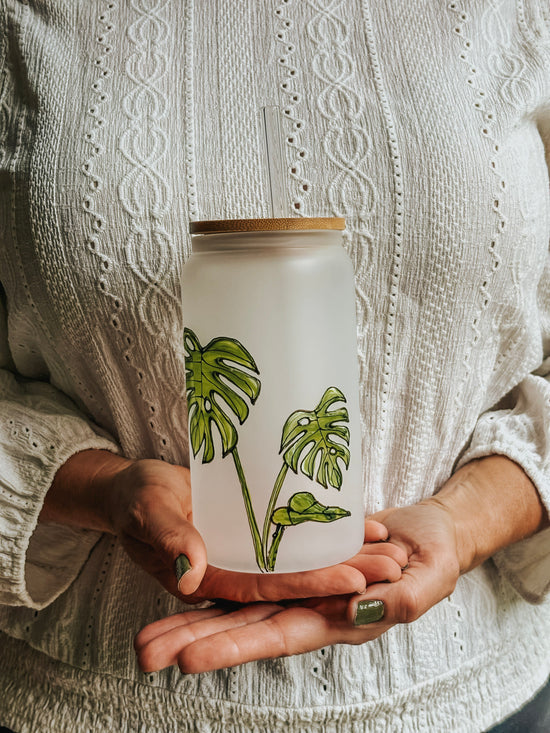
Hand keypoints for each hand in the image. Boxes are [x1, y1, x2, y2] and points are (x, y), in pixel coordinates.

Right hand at [43, 450, 405, 601]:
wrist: (133, 488)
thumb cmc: (134, 496)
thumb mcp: (146, 509)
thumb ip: (169, 537)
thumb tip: (191, 574)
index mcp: (208, 579)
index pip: (265, 588)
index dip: (308, 586)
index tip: (353, 582)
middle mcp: (232, 574)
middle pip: (294, 581)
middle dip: (343, 577)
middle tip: (391, 567)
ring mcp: (245, 555)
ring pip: (300, 562)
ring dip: (344, 558)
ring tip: (389, 549)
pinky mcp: (252, 536)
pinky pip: (293, 539)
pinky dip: (325, 533)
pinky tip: (361, 524)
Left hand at [134, 456, 547, 672]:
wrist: (427, 534)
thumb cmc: (434, 558)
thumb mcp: (430, 580)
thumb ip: (400, 602)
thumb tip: (351, 613)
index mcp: (338, 620)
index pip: (278, 635)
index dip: (234, 647)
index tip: (188, 659)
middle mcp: (309, 609)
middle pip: (245, 627)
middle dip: (194, 641)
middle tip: (144, 652)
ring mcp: (298, 587)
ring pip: (239, 605)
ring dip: (194, 618)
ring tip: (148, 631)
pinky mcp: (294, 562)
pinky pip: (252, 573)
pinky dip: (220, 583)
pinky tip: (187, 587)